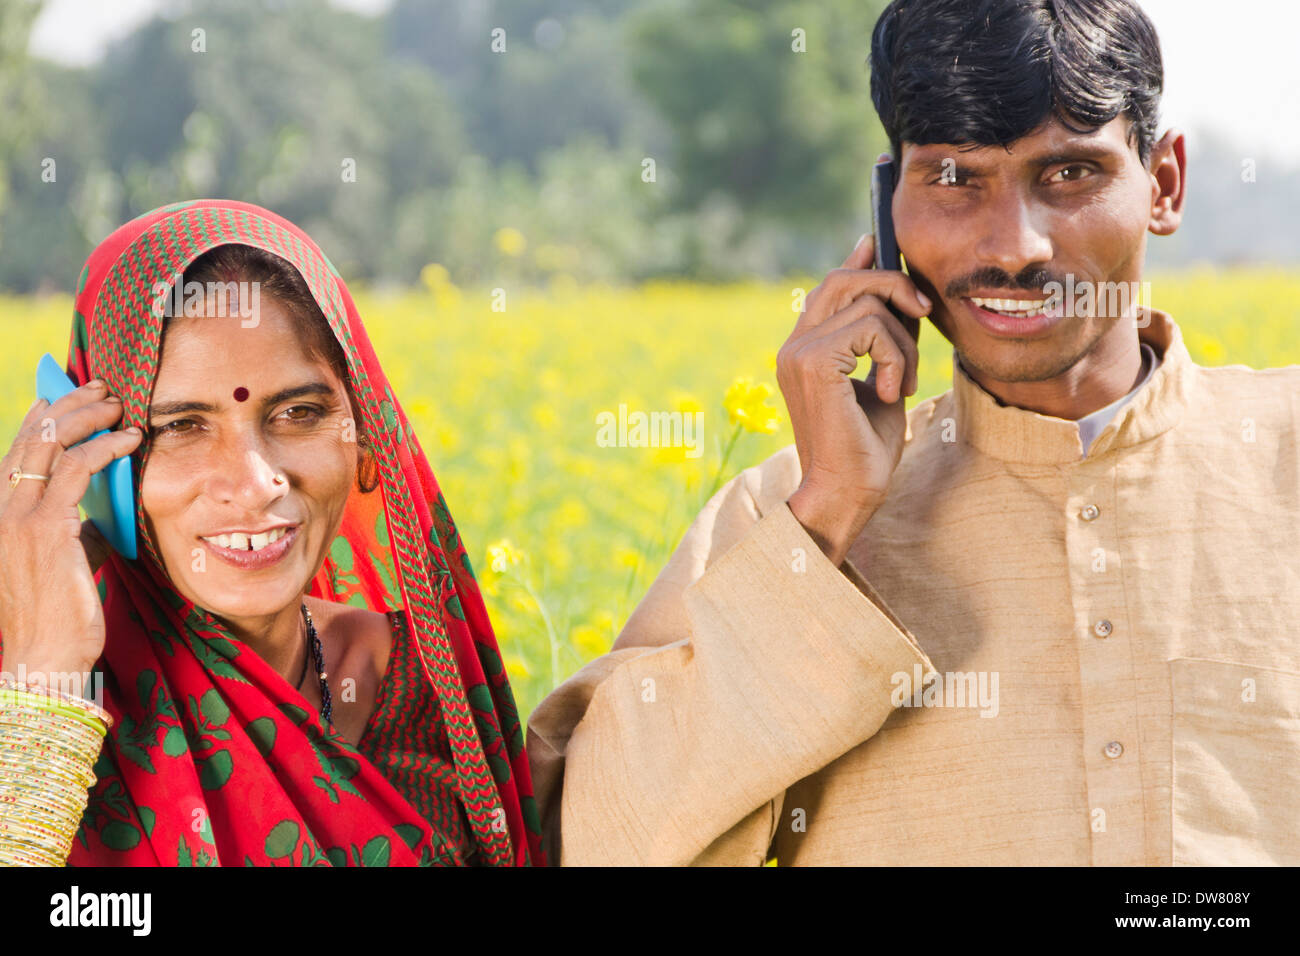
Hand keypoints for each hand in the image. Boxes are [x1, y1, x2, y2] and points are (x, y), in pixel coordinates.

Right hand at [0, 380, 142, 680]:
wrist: (42, 659)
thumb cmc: (57, 622)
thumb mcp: (61, 566)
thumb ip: (71, 535)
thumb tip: (96, 517)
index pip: (15, 456)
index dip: (38, 423)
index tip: (59, 399)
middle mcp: (1, 512)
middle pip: (31, 440)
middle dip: (65, 406)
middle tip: (98, 387)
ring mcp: (19, 518)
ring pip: (52, 445)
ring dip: (88, 416)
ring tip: (119, 403)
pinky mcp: (47, 528)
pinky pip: (78, 469)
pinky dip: (106, 446)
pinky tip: (130, 439)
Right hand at [778, 229, 928, 565]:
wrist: (846, 492)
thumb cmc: (865, 450)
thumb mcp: (882, 381)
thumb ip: (884, 341)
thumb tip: (902, 298)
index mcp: (803, 350)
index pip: (828, 286)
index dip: (858, 261)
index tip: (878, 243)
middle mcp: (794, 345)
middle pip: (844, 278)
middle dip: (893, 287)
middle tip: (922, 315)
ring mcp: (799, 351)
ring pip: (868, 303)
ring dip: (903, 341)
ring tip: (903, 382)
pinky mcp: (814, 361)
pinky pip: (872, 328)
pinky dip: (897, 357)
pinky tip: (892, 390)